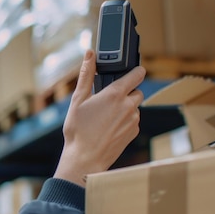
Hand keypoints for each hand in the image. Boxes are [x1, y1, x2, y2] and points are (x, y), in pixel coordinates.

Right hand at [54, 49, 144, 186]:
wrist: (85, 159)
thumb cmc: (78, 130)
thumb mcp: (77, 100)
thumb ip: (86, 75)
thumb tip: (90, 54)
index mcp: (114, 94)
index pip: (137, 74)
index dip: (135, 71)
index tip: (131, 72)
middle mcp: (128, 105)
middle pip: (136, 90)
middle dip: (126, 92)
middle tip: (108, 100)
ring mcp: (133, 120)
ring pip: (134, 106)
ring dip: (125, 107)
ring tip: (105, 117)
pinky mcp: (133, 132)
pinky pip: (133, 120)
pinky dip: (125, 121)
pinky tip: (109, 127)